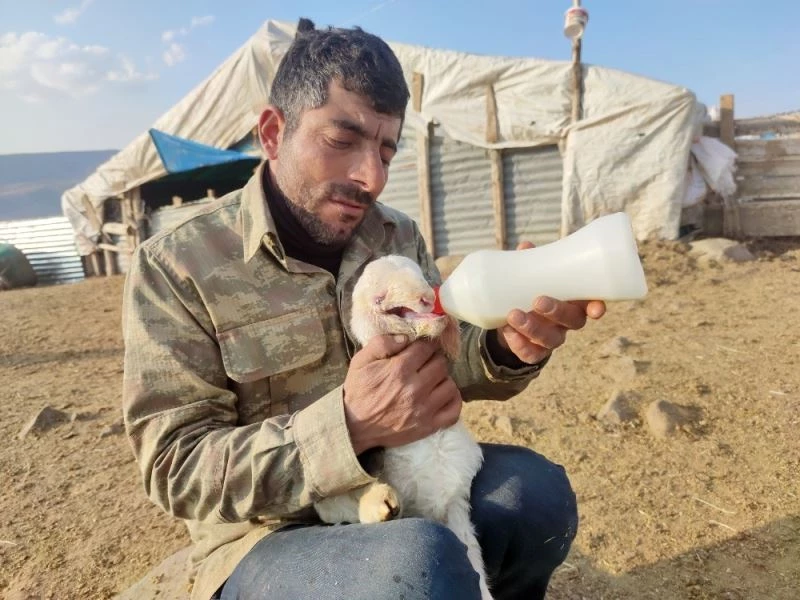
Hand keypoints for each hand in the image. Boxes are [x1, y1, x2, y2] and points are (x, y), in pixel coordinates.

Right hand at [342, 335, 461, 453]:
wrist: (354, 426)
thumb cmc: (359, 390)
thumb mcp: (360, 360)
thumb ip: (381, 343)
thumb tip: (406, 337)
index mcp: (399, 369)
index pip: (426, 348)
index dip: (425, 344)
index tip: (422, 347)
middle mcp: (415, 388)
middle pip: (441, 364)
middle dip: (434, 359)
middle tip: (426, 363)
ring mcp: (424, 409)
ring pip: (449, 384)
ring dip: (442, 379)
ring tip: (432, 379)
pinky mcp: (428, 426)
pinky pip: (454, 410)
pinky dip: (453, 400)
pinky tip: (442, 395)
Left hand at [494, 241, 605, 364]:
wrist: (512, 319)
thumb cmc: (531, 290)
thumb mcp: (533, 276)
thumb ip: (531, 263)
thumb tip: (525, 247)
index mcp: (573, 301)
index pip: (592, 305)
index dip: (597, 308)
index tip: (596, 308)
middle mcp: (567, 322)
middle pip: (572, 321)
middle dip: (557, 311)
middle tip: (538, 301)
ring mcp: (552, 338)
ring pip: (550, 339)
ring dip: (532, 328)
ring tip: (512, 314)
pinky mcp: (535, 351)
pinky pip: (531, 354)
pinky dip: (519, 344)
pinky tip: (508, 331)